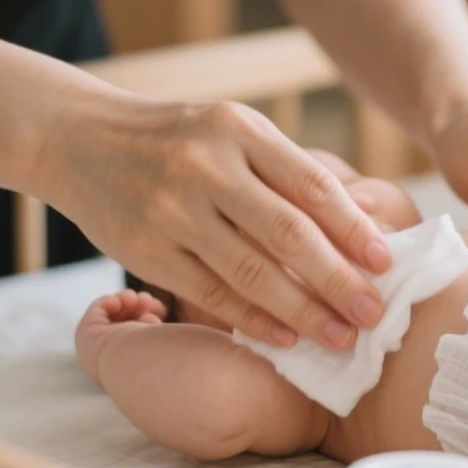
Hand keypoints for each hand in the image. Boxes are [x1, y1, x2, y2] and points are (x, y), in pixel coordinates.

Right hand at [39, 95, 391, 349]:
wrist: (82, 141)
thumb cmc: (179, 141)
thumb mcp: (230, 131)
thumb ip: (284, 172)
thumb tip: (358, 230)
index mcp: (239, 130)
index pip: (310, 186)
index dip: (353, 228)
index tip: (385, 263)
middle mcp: (205, 167)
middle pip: (287, 233)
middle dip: (337, 279)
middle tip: (373, 313)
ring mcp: (172, 210)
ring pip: (250, 271)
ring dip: (302, 311)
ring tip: (339, 336)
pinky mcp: (145, 251)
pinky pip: (210, 293)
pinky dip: (252, 319)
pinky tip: (284, 338)